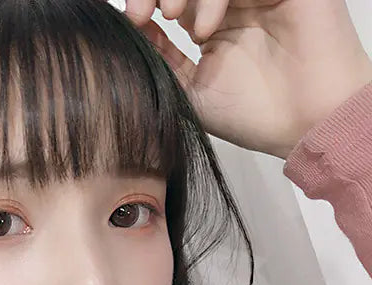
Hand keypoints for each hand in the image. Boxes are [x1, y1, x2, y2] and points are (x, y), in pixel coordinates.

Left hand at [123, 0, 371, 159]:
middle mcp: (232, 3)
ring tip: (175, 21)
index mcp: (209, 24)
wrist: (304, 124)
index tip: (130, 22)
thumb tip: (129, 33)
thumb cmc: (252, 115)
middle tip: (141, 15)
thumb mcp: (189, 91)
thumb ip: (161, 60)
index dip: (144, 2)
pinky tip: (207, 28)